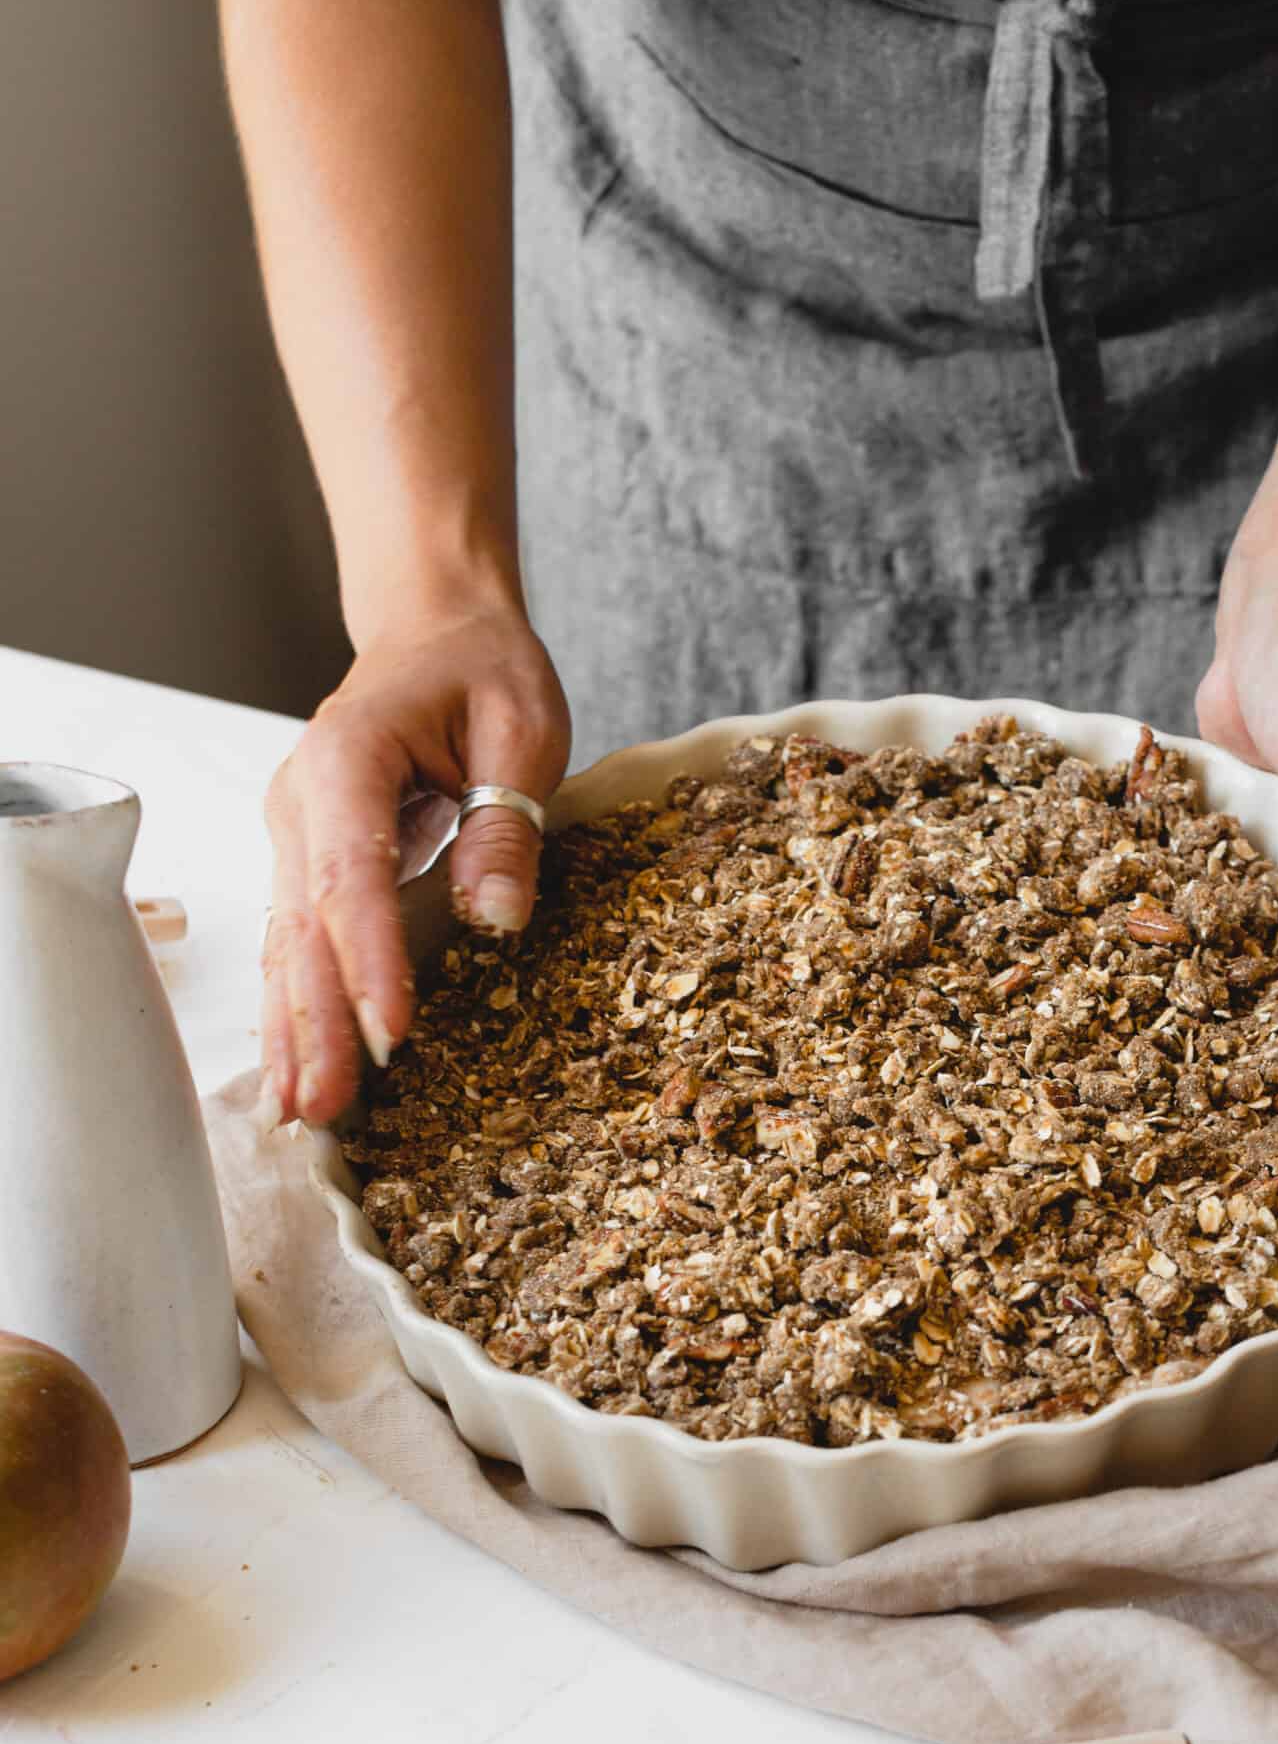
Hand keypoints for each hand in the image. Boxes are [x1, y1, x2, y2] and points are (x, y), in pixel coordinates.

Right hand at [259, 602, 569, 1125]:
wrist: (433, 629)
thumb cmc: (482, 669)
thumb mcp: (522, 726)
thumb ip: (505, 820)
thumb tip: (495, 920)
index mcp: (348, 760)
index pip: (353, 877)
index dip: (370, 962)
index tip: (390, 1034)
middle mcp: (301, 802)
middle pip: (306, 927)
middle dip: (316, 1022)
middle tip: (325, 1107)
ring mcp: (295, 835)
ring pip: (289, 945)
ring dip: (295, 1031)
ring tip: (299, 1114)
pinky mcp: (308, 861)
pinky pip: (299, 942)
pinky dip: (296, 1008)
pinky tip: (296, 1072)